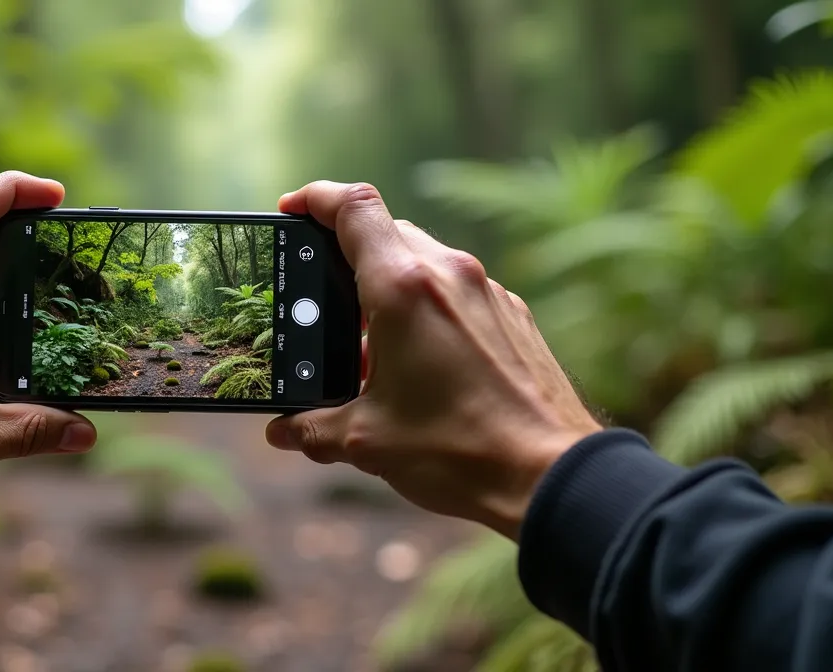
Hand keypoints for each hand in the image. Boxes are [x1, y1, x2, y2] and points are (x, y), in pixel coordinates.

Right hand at [266, 182, 600, 538]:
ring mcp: (487, 293)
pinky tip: (418, 361)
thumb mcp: (368, 441)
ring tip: (367, 343)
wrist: (550, 475)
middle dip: (348, 254)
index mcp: (403, 289)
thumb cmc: (459, 451)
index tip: (292, 208)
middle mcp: (448, 275)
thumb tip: (282, 432)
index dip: (317, 198)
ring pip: (425, 261)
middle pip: (387, 232)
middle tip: (322, 295)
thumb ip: (314, 427)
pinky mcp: (513, 316)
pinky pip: (458, 292)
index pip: (354, 209)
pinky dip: (428, 309)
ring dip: (389, 286)